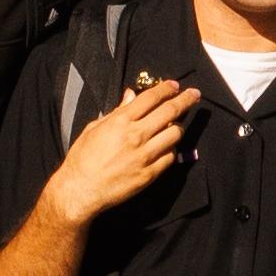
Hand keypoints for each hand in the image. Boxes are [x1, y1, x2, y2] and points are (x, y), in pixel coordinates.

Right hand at [43, 75, 192, 227]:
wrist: (81, 190)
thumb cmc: (82, 158)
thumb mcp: (94, 128)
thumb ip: (117, 112)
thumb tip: (131, 96)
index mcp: (120, 122)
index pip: (151, 98)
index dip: (166, 88)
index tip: (175, 85)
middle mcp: (136, 136)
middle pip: (169, 112)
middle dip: (185, 99)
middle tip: (194, 94)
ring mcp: (145, 156)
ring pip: (175, 134)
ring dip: (178, 126)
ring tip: (175, 125)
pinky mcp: (150, 174)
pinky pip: (170, 157)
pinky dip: (171, 149)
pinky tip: (166, 146)